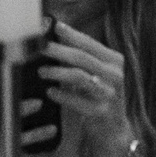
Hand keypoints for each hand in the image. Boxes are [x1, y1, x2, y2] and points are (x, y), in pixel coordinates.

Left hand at [39, 21, 138, 156]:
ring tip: (41, 71)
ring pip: (80, 77)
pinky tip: (50, 93)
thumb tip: (57, 37)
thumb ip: (82, 58)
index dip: (72, 35)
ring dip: (58, 73)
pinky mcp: (101, 111)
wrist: (113, 129)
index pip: (90, 44)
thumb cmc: (99, 96)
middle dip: (59, 51)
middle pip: (83, 58)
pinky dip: (62, 96)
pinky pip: (78, 101)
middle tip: (40, 48)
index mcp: (115, 61)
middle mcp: (115, 75)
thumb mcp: (96, 74)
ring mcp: (110, 94)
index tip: (54, 26)